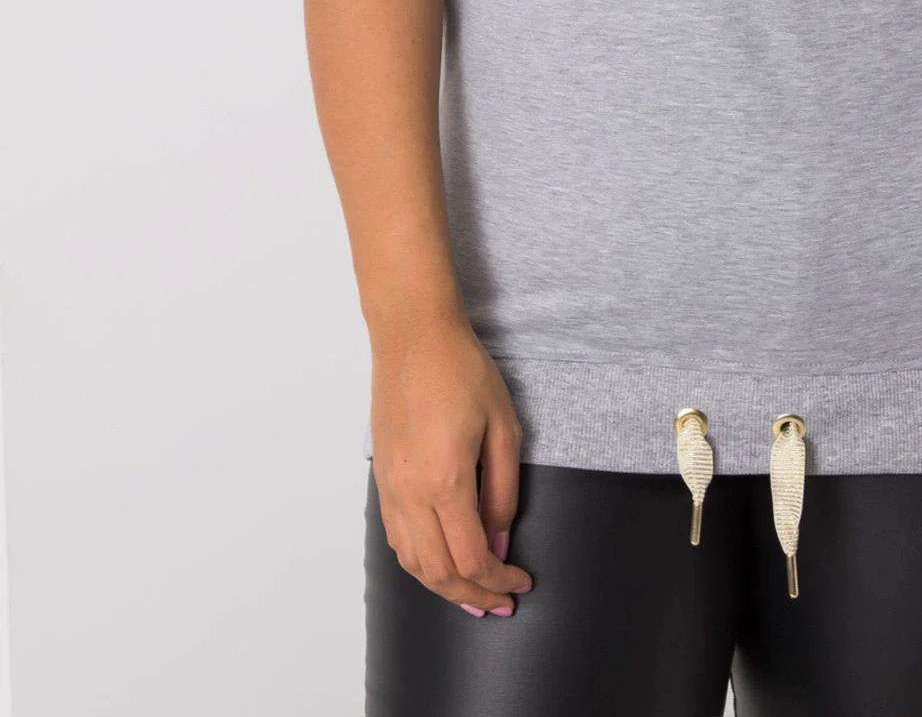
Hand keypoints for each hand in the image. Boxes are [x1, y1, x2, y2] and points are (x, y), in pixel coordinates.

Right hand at [369, 308, 534, 617]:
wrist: (413, 336)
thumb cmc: (463, 371)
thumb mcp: (503, 426)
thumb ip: (504, 491)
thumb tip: (499, 541)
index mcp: (445, 481)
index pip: (472, 558)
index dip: (499, 580)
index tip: (521, 583)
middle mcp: (410, 493)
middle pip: (438, 573)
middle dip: (473, 596)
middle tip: (502, 603)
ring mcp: (390, 488)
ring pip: (412, 563)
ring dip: (443, 587)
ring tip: (473, 595)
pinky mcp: (382, 478)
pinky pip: (397, 538)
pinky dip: (420, 563)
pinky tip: (441, 562)